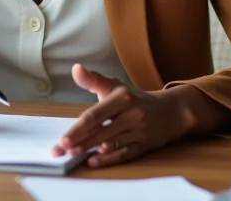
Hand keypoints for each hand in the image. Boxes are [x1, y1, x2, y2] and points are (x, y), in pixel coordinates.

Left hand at [52, 64, 194, 167]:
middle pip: (101, 130)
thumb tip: (75, 68)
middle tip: (62, 150)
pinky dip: (109, 159)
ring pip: (112, 143)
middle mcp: (131, 113)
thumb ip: (93, 80)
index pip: (95, 115)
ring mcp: (139, 130)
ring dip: (92, 150)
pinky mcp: (145, 144)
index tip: (63, 139)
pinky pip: (125, 153)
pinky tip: (94, 161)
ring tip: (74, 155)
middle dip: (80, 141)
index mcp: (121, 97)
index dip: (78, 128)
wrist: (169, 111)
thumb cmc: (133, 99)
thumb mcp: (115, 86)